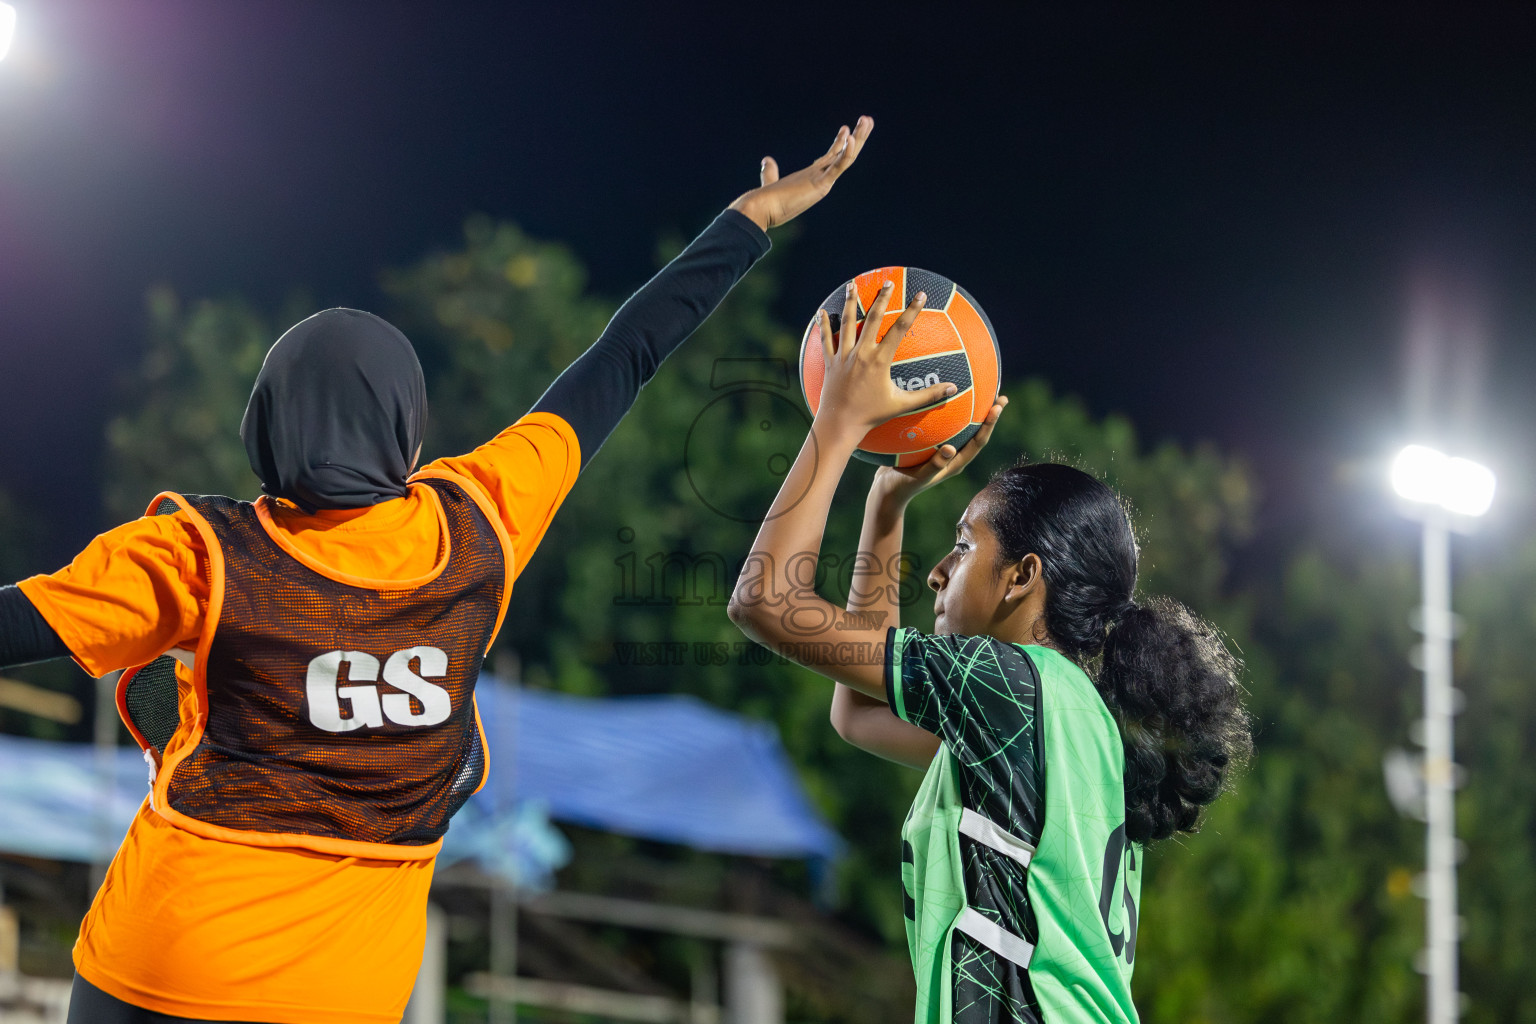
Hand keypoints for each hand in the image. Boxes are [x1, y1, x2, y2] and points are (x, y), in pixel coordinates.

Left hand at [728, 116, 872, 230]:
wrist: (762, 209)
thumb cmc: (769, 200)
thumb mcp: (771, 180)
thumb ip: (771, 171)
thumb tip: (766, 161)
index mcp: (813, 175)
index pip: (831, 156)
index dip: (840, 142)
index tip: (846, 128)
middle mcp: (822, 176)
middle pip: (844, 153)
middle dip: (857, 136)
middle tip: (867, 119)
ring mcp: (823, 180)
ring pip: (847, 157)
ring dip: (858, 138)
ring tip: (867, 120)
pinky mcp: (821, 185)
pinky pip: (838, 167)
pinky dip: (846, 153)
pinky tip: (852, 138)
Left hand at [811, 278, 957, 443]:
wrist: (840, 424)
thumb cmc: (871, 416)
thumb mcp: (902, 405)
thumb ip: (928, 396)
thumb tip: (953, 390)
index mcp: (879, 360)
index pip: (899, 329)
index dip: (912, 311)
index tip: (921, 295)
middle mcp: (861, 353)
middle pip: (873, 318)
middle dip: (882, 298)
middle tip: (888, 282)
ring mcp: (844, 356)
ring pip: (846, 323)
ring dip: (851, 302)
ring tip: (852, 284)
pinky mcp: (830, 362)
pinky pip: (825, 339)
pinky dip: (823, 325)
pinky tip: (822, 311)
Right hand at [872, 395, 1007, 506]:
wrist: (887, 489)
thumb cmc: (903, 484)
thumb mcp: (918, 476)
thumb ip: (935, 465)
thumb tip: (950, 448)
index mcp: (955, 463)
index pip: (978, 442)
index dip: (989, 424)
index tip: (998, 407)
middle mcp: (953, 455)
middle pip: (976, 432)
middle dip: (989, 415)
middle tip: (1000, 396)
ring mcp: (943, 450)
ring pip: (962, 428)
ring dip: (973, 412)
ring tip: (980, 393)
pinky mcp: (931, 445)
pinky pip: (944, 426)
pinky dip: (949, 412)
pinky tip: (943, 397)